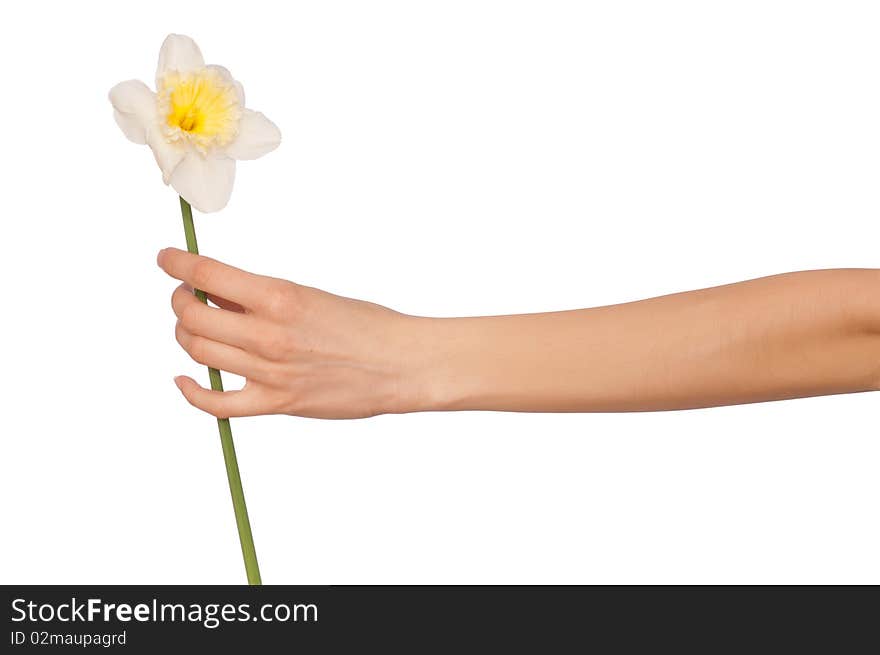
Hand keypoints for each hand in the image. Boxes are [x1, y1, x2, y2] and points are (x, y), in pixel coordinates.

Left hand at [157, 248, 430, 418]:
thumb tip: (217, 291)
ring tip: (194, 328)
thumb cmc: (366, 325)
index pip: (206, 273)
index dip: (176, 263)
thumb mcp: (311, 296)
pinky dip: (192, 392)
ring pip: (197, 351)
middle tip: (185, 296)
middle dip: (180, 301)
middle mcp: (268, 333)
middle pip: (192, 315)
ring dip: (186, 335)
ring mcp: (269, 371)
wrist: (400, 364)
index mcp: (280, 296)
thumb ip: (262, 296)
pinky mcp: (276, 402)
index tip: (166, 258)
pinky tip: (186, 380)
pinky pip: (217, 403)